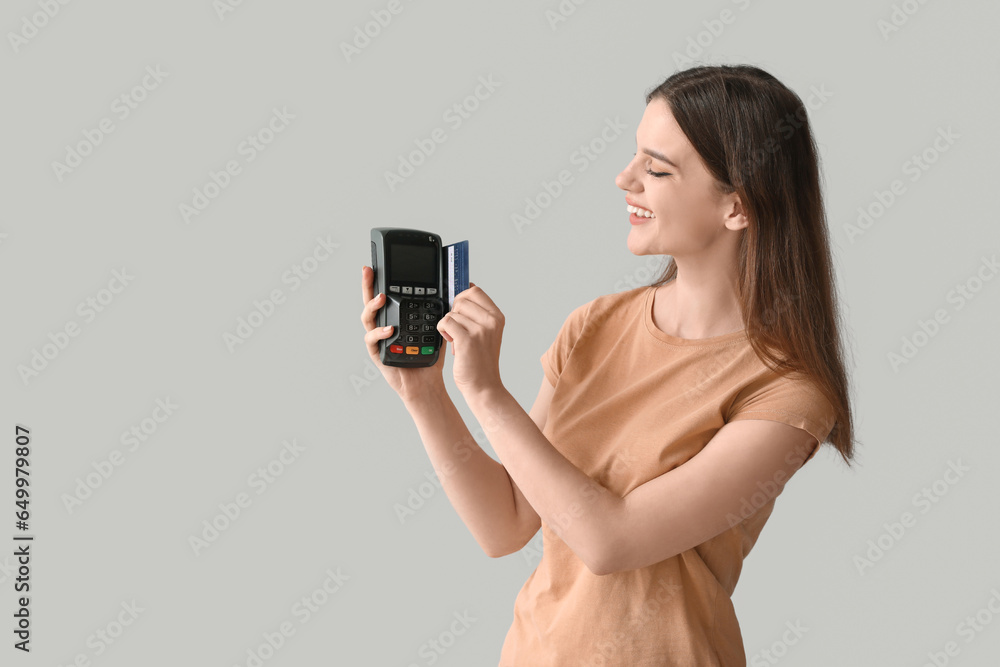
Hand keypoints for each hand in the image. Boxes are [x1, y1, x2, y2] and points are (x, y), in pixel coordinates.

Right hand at [359, 265, 446, 402]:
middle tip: (368, 270)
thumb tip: (449, 291)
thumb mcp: (434, 328)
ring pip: (367, 319)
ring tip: (381, 298)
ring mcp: (378, 339)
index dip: (379, 281)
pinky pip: (371, 341)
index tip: (376, 265)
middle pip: (370, 302)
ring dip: (373, 307)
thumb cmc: (427, 356)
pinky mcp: (377, 354)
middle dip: (367, 285)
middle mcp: (383, 326)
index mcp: (395, 318)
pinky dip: (379, 334)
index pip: (386, 295)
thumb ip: (436, 311)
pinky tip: (388, 330)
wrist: (426, 383)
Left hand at [436, 282, 504, 396]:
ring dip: (448, 325)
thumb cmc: (481, 360)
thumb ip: (477, 314)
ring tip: (457, 339)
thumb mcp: (486, 333)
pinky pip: (446, 322)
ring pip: (452, 312)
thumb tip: (460, 294)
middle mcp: (491, 321)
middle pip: (461, 299)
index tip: (457, 307)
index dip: (461, 295)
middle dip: (453, 312)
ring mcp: (480, 330)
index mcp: (497, 317)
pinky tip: (450, 340)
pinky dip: (442, 330)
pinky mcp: (467, 340)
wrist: (484, 386)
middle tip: (458, 329)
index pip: (475, 290)